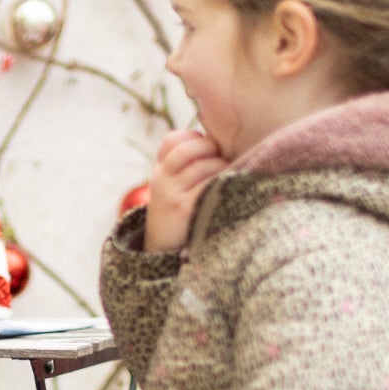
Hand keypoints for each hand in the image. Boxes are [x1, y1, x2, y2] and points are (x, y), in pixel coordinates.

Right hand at [143, 129, 227, 254]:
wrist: (163, 250)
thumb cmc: (176, 215)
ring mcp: (171, 193)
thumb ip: (184, 165)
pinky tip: (230, 187)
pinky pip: (210, 184)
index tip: (207, 149)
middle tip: (221, 160)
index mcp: (158, 171)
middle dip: (211, 149)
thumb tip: (220, 144)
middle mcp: (161, 179)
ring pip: (205, 166)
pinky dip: (224, 182)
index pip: (172, 140)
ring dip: (222, 168)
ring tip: (227, 177)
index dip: (194, 139)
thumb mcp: (170, 188)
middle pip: (190, 148)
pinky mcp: (184, 208)